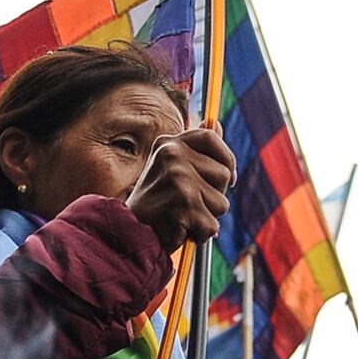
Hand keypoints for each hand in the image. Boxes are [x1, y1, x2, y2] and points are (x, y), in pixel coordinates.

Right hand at [124, 126, 234, 252]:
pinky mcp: (184, 204)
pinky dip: (200, 234)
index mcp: (168, 144)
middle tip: (188, 203)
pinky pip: (212, 225)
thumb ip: (195, 148)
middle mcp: (173, 156)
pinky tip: (180, 229)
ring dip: (207, 217)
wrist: (128, 232)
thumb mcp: (170, 169)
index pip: (210, 137)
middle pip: (224, 174)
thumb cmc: (155, 202)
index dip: (226, 157)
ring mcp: (179, 178)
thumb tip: (217, 124)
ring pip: (222, 202)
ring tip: (182, 216)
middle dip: (214, 195)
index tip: (229, 176)